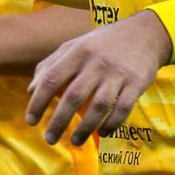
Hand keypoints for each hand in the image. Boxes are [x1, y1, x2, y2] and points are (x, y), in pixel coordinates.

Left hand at [25, 10, 171, 147]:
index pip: (51, 79)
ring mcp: (117, 74)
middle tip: (49, 139)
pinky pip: (122, 109)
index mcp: (76, 52)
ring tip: (75, 141)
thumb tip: (31, 90)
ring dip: (85, 128)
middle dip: (59, 121)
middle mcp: (95, 63)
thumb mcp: (74, 45)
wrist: (144, 33)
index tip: (31, 120)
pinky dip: (111, 124)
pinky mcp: (136, 84)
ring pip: (98, 106)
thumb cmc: (102, 43)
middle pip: (73, 96)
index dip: (38, 101)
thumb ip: (51, 64)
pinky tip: (102, 133)